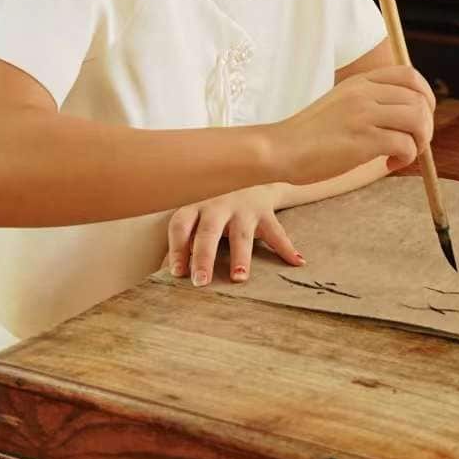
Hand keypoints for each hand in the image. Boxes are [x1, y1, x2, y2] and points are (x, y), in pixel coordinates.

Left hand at [166, 184, 304, 286]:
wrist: (249, 176)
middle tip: (200, 282)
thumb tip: (161, 275)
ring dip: (240, 257)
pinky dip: (286, 248)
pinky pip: (276, 231)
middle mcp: (217, 206)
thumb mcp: (196, 217)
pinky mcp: (264, 211)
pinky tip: (297, 262)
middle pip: (208, 232)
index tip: (176, 273)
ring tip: (238, 277)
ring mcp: (242, 208)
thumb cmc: (214, 207)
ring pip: (241, 235)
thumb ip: (182, 243)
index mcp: (195, 207)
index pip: (180, 225)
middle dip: (204, 257)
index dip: (176, 247)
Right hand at [269, 65, 435, 186]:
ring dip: (420, 142)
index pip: (410, 75)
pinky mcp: (363, 140)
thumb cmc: (308, 135)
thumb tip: (406, 114)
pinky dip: (406, 158)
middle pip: (419, 100)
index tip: (422, 116)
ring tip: (401, 155)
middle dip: (425, 126)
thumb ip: (368, 102)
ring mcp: (364, 114)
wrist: (280, 149)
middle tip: (412, 144)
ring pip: (418, 120)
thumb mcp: (340, 103)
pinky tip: (387, 165)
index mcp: (359, 81)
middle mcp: (364, 93)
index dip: (426, 96)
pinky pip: (405, 145)